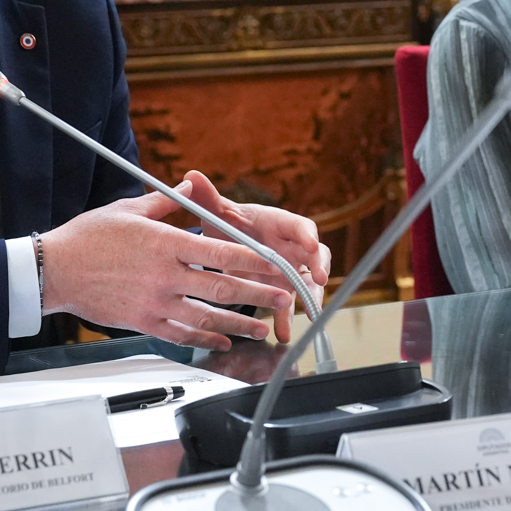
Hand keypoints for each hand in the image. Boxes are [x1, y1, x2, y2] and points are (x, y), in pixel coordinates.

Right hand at [39, 188, 321, 352]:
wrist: (54, 270)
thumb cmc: (88, 237)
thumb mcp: (128, 210)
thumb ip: (166, 203)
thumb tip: (191, 188)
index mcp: (166, 243)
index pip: (221, 251)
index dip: (254, 259)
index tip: (276, 263)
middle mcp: (165, 275)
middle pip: (222, 287)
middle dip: (258, 294)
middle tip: (284, 297)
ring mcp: (155, 302)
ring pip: (207, 317)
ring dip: (239, 324)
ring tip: (262, 328)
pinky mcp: (143, 322)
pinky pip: (181, 334)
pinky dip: (205, 339)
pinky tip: (223, 340)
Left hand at [178, 171, 331, 344]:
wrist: (229, 243)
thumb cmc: (230, 224)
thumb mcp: (218, 212)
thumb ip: (208, 196)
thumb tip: (191, 176)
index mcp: (279, 223)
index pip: (300, 225)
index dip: (307, 235)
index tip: (310, 246)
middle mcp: (291, 247)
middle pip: (315, 255)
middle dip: (319, 267)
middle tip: (318, 279)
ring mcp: (290, 269)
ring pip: (307, 283)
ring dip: (310, 298)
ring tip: (310, 314)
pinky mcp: (282, 289)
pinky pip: (288, 305)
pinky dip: (287, 319)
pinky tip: (283, 334)